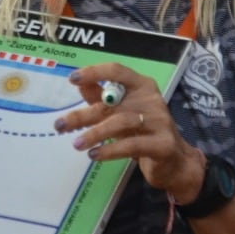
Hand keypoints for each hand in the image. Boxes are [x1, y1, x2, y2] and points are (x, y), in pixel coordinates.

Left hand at [55, 64, 204, 203]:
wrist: (175, 162)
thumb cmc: (144, 133)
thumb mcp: (122, 112)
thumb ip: (102, 97)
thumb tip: (80, 83)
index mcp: (141, 86)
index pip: (117, 71)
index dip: (95, 72)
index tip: (73, 79)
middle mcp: (151, 99)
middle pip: (111, 103)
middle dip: (82, 115)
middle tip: (59, 125)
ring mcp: (159, 121)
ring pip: (121, 122)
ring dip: (95, 133)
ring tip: (76, 144)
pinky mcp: (162, 144)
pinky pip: (131, 144)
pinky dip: (110, 149)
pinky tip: (94, 154)